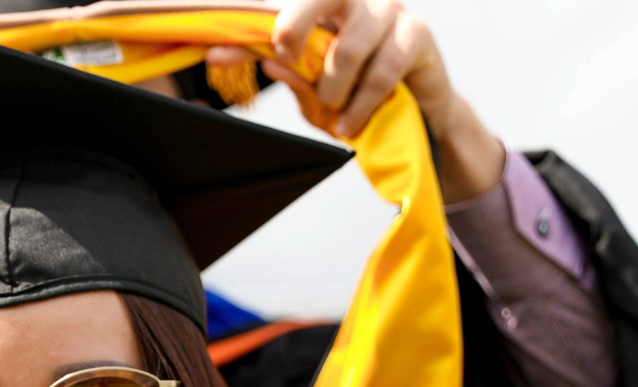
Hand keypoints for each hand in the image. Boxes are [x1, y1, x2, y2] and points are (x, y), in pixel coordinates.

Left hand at [213, 0, 503, 202]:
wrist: (419, 114)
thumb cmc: (361, 96)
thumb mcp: (317, 92)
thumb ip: (293, 75)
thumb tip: (268, 66)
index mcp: (326, 8)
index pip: (285, 11)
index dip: (250, 31)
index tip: (218, 54)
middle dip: (293, 27)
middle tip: (285, 59)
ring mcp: (389, 11)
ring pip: (348, 47)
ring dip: (333, 89)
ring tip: (333, 112)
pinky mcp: (418, 34)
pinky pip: (381, 72)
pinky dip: (360, 105)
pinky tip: (351, 125)